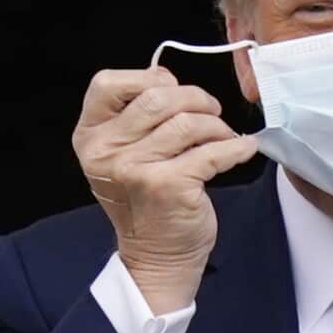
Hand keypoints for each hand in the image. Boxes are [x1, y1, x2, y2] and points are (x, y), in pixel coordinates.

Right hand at [72, 67, 257, 313]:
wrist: (156, 256)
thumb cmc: (146, 199)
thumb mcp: (123, 154)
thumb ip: (135, 116)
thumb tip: (166, 77)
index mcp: (90, 136)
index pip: (108, 83)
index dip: (147, 77)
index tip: (171, 89)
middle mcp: (106, 151)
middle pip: (157, 97)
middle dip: (195, 98)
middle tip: (212, 112)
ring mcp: (134, 169)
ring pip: (188, 122)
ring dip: (217, 125)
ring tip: (224, 137)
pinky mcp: (168, 186)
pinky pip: (212, 151)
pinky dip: (236, 147)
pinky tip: (242, 149)